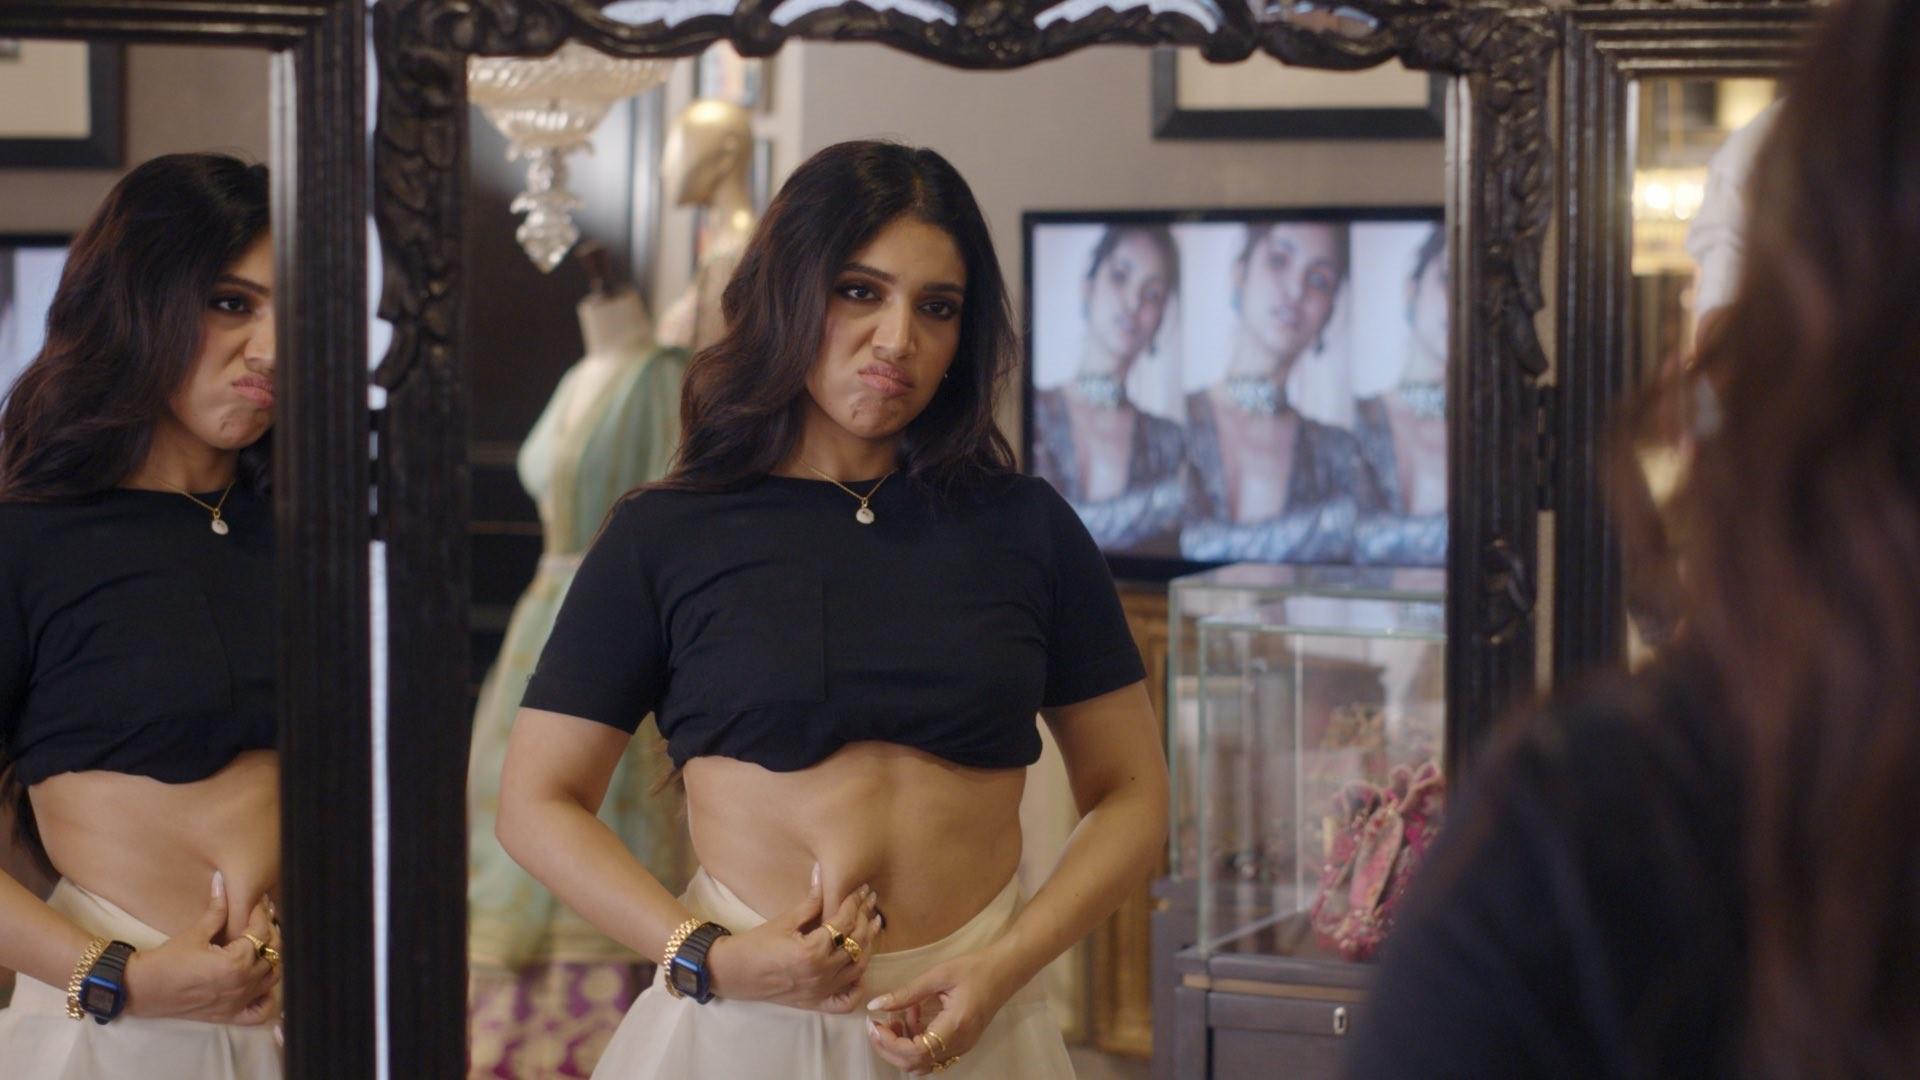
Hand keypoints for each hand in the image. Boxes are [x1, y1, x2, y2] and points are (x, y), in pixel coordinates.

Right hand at [125, 871, 280, 1024]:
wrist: (142, 989)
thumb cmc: (167, 960)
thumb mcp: (195, 933)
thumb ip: (217, 909)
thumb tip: (222, 880)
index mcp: (235, 963)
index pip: (261, 932)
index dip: (261, 913)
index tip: (259, 902)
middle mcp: (242, 984)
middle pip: (272, 953)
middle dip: (269, 932)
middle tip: (261, 919)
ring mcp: (238, 1002)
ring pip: (272, 978)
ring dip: (272, 959)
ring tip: (261, 943)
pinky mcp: (230, 1015)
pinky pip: (261, 1012)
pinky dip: (267, 998)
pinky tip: (261, 983)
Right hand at [705, 863, 881, 1011]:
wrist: (734, 972)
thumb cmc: (756, 944)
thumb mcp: (784, 920)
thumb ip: (811, 901)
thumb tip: (824, 873)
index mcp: (812, 951)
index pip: (844, 922)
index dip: (855, 902)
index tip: (862, 889)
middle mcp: (821, 973)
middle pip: (857, 943)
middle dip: (866, 919)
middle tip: (871, 902)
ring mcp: (821, 991)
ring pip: (858, 968)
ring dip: (868, 946)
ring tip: (873, 925)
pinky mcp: (817, 1003)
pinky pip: (847, 1001)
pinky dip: (858, 987)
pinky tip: (860, 970)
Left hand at [864, 947, 1021, 1074]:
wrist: (1007, 970)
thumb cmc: (976, 967)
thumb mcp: (939, 974)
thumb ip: (907, 992)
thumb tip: (875, 1006)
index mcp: (954, 1026)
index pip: (914, 1052)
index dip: (889, 1043)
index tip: (874, 1024)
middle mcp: (959, 1044)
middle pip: (914, 1064)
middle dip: (889, 1047)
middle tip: (876, 1024)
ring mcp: (962, 1047)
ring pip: (922, 1063)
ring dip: (902, 1047)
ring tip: (897, 1017)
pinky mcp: (962, 1044)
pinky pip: (932, 1056)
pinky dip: (916, 1043)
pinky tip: (914, 1017)